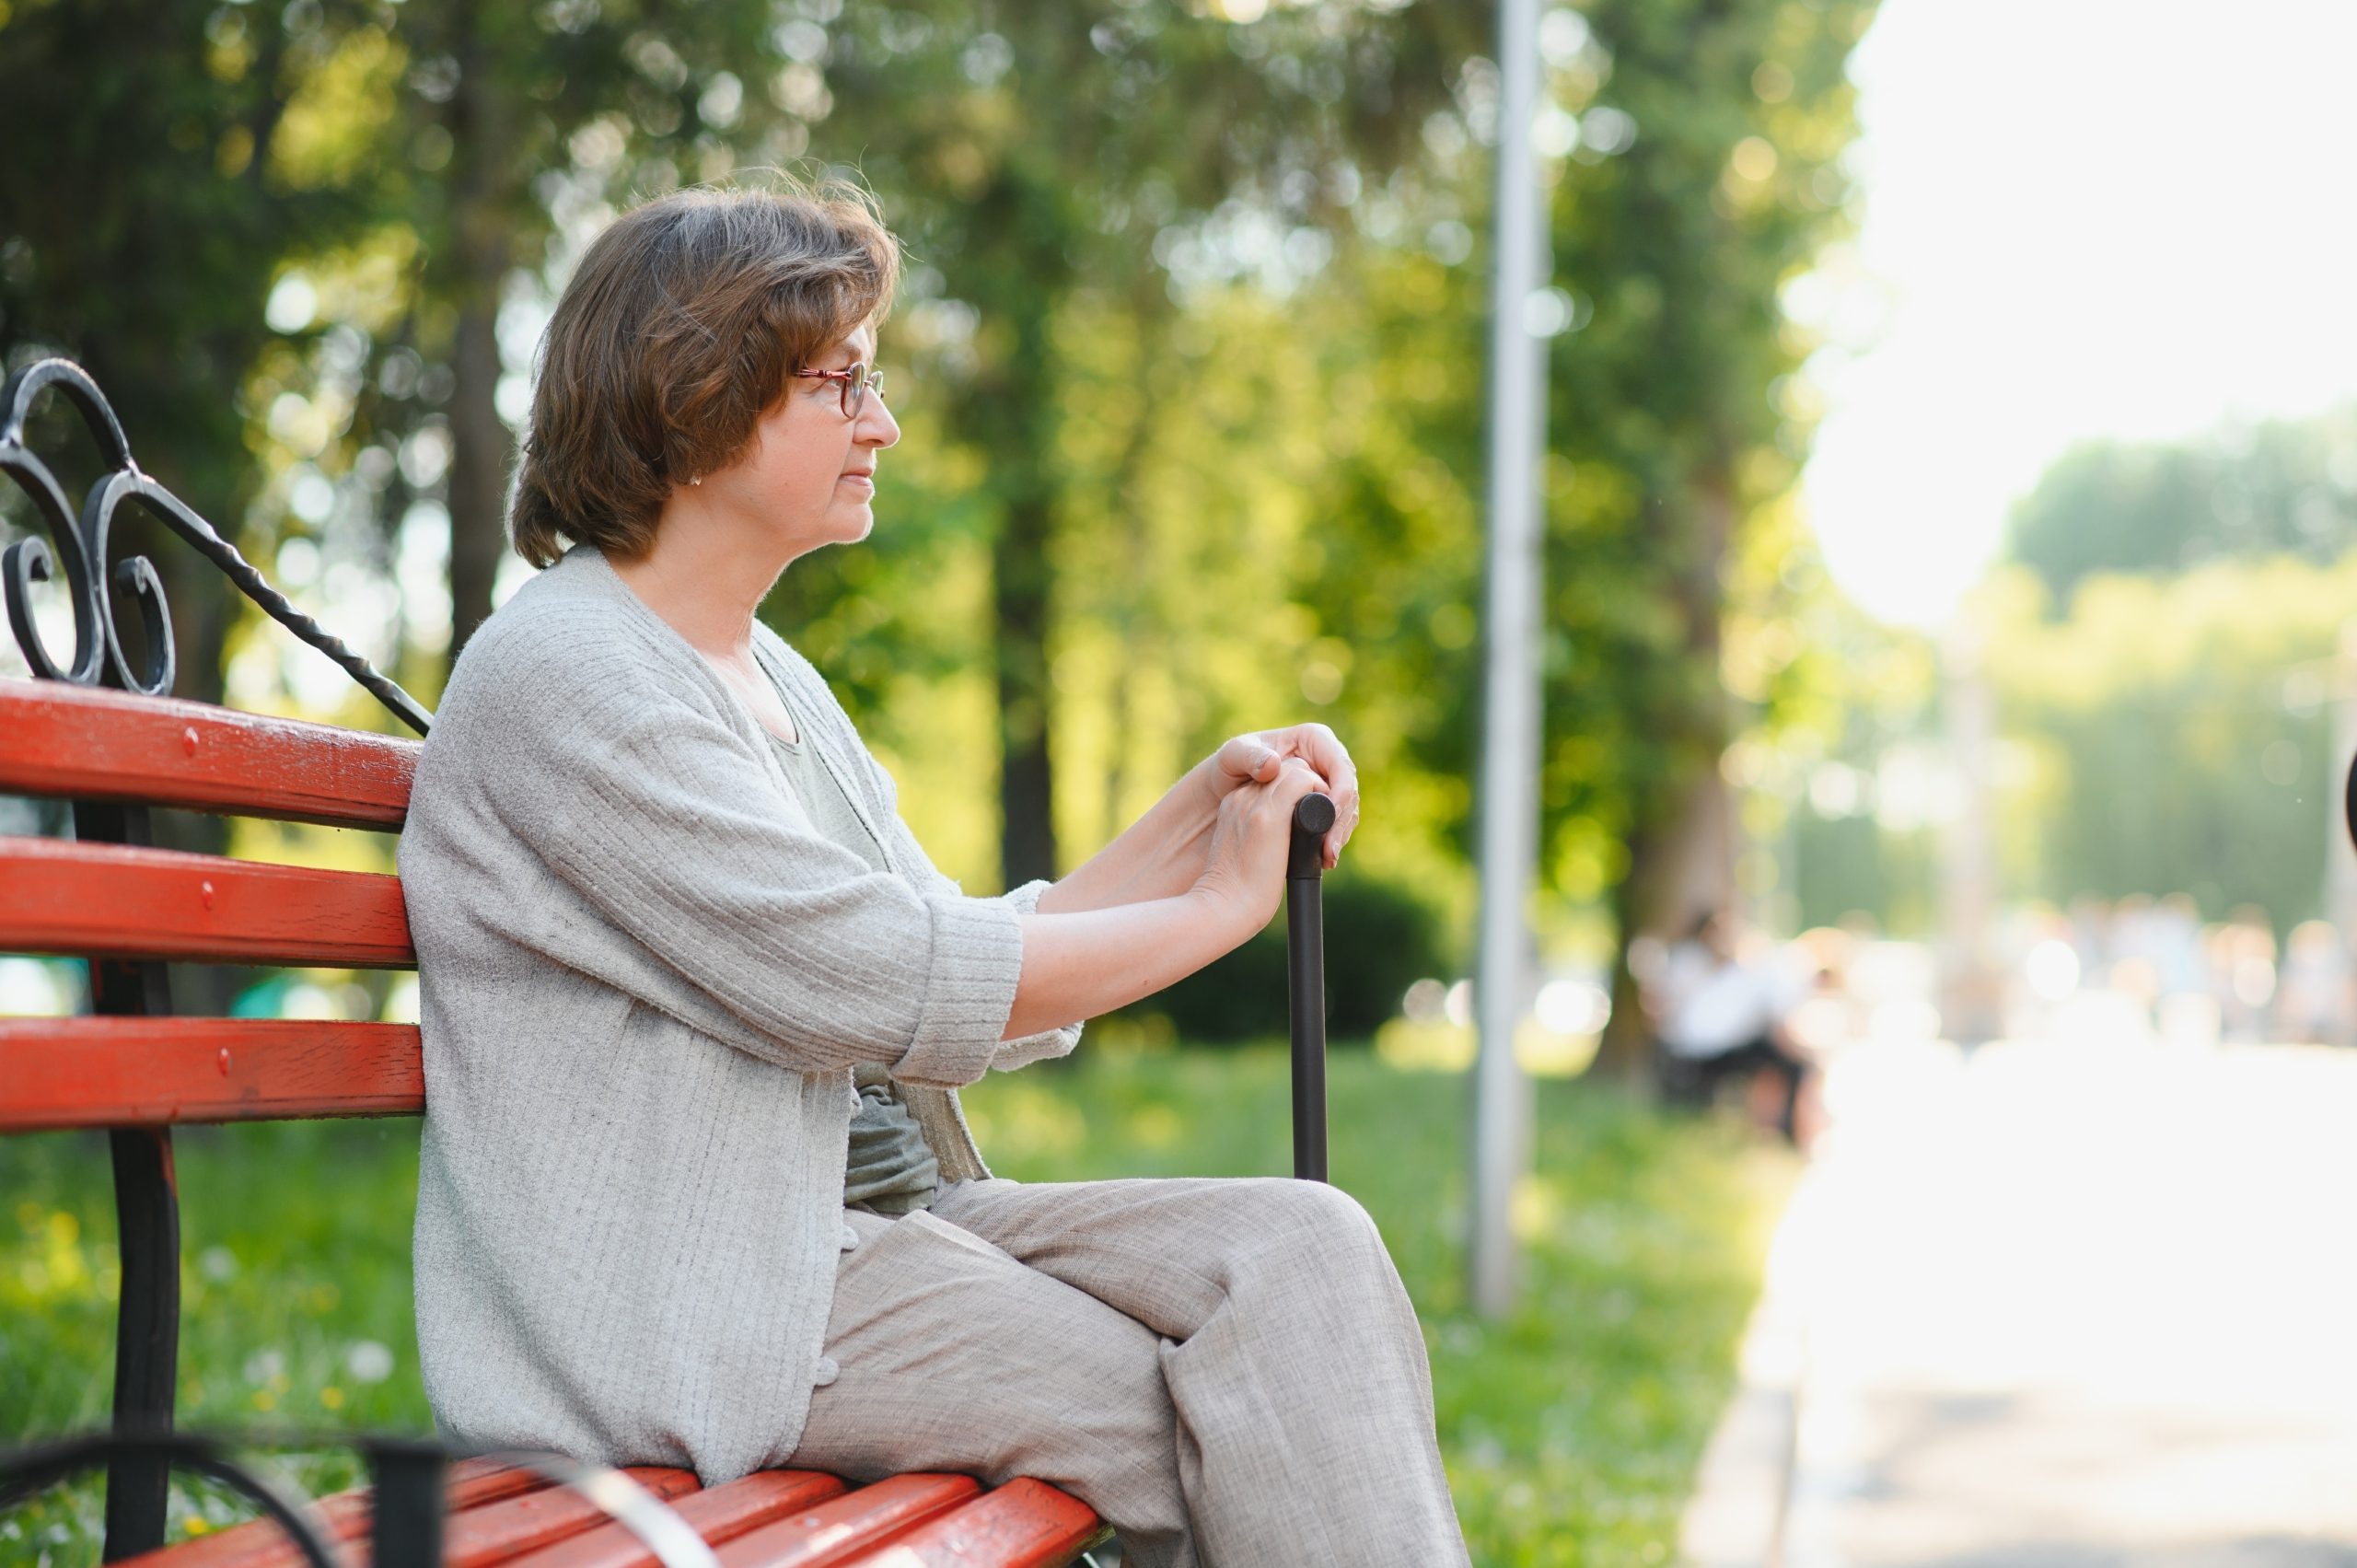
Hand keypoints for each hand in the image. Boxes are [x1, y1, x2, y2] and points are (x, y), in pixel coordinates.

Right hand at [1193, 756, 1331, 936]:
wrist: (1223, 907)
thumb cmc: (1236, 895)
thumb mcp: (1243, 856)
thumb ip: (1261, 839)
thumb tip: (1288, 844)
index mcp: (1233, 805)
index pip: (1271, 779)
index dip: (1294, 791)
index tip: (1306, 818)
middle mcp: (1241, 797)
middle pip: (1285, 769)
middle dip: (1309, 786)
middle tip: (1324, 817)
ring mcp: (1254, 803)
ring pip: (1296, 770)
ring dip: (1319, 789)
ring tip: (1328, 820)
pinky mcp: (1270, 814)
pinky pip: (1304, 781)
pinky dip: (1322, 794)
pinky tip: (1326, 817)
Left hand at [1204, 722, 1360, 870]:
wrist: (1222, 793)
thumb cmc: (1227, 766)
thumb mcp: (1232, 757)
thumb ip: (1249, 757)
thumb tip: (1274, 765)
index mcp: (1313, 739)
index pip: (1339, 765)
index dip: (1341, 790)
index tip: (1332, 812)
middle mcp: (1324, 759)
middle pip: (1348, 790)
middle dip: (1343, 820)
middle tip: (1331, 847)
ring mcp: (1324, 783)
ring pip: (1346, 810)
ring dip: (1340, 834)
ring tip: (1328, 856)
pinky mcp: (1320, 805)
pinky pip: (1335, 823)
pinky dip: (1331, 839)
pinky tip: (1324, 857)